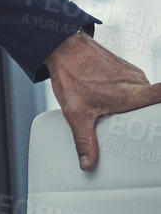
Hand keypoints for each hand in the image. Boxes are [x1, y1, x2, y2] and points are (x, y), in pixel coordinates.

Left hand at [44, 31, 160, 169]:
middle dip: (145, 118)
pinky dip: (128, 96)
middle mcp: (137, 82)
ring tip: (120, 117)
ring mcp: (133, 74)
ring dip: (134, 107)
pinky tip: (114, 103)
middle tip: (134, 130)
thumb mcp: (76, 114)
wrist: (63, 49)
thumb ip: (84, 140)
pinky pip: (135, 87)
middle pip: (153, 104)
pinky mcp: (127, 70)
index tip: (159, 122)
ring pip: (143, 96)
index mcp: (131, 94)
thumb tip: (88, 163)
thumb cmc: (72, 76)